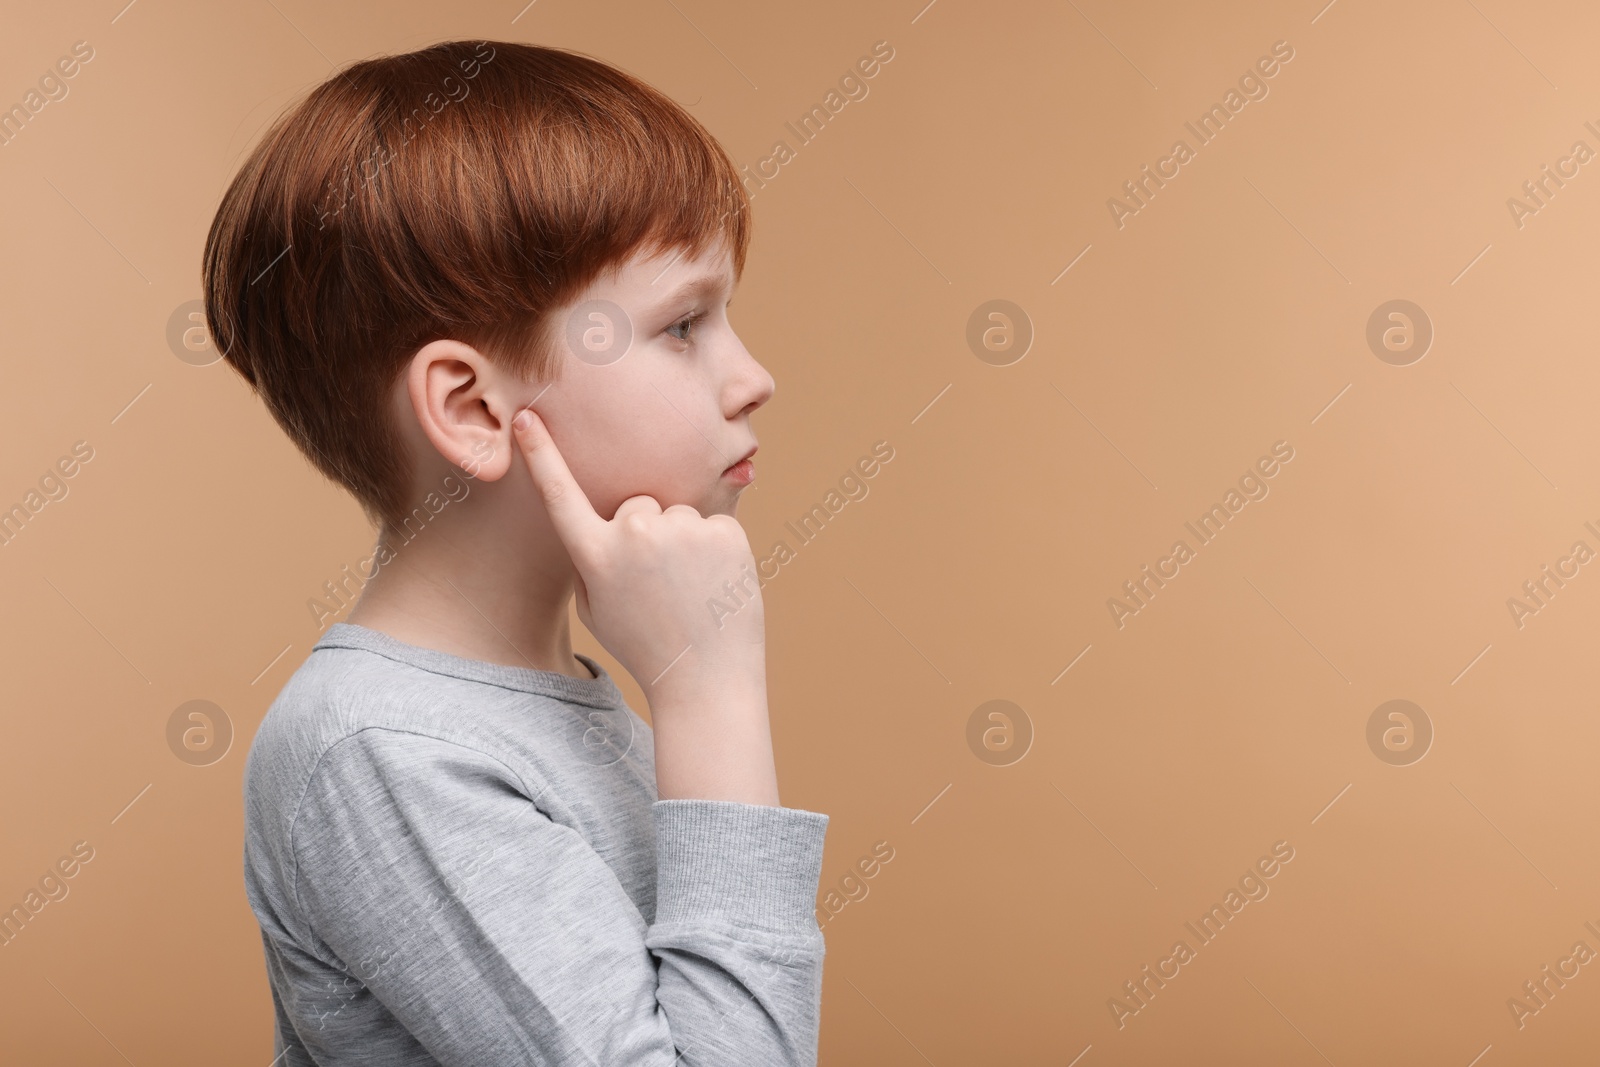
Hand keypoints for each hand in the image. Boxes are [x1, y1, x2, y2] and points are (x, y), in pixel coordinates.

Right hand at [510, 407, 766, 706]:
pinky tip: (715, 585)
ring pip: (678, 515)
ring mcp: (681, 530)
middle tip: (662, 586)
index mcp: (596, 556)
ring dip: (685, 542)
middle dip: (648, 533)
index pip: (561, 495)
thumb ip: (595, 556)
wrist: (705, 679)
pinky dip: (717, 549)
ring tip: (690, 591)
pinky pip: (714, 523)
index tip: (528, 417)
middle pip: (638, 505)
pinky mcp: (723, 531)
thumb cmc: (646, 644)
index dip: (541, 456)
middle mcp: (634, 534)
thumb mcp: (599, 607)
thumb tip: (609, 516)